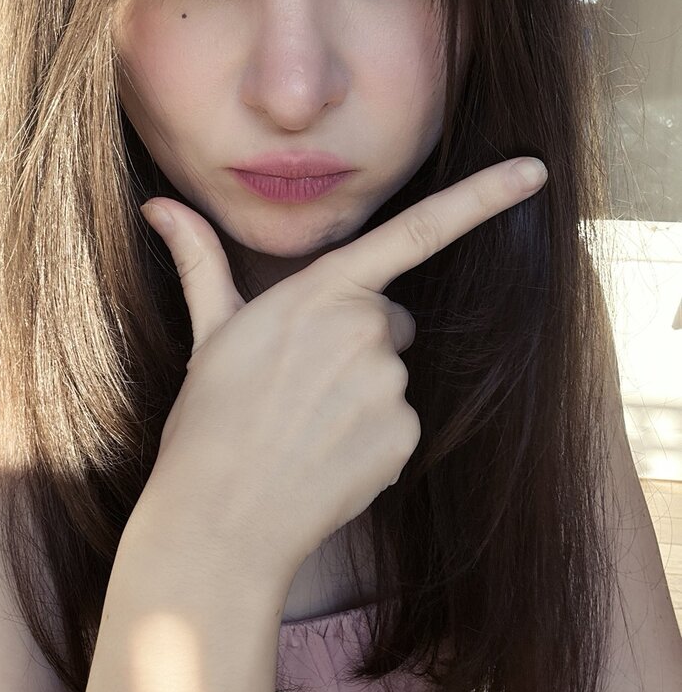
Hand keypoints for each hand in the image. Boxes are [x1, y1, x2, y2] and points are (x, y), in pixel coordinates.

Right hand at [136, 157, 547, 582]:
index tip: (533, 173)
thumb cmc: (208, 420)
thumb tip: (158, 208)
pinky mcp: (403, 437)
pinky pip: (398, 422)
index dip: (481, 198)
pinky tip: (325, 454)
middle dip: (358, 339)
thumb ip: (200, 261)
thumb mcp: (208, 333)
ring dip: (360, 390)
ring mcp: (388, 386)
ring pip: (392, 373)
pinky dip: (370, 436)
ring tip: (305, 424)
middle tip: (299, 382)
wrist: (221, 519)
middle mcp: (365, 330)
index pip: (414, 232)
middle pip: (389, 319)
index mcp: (320, 293)